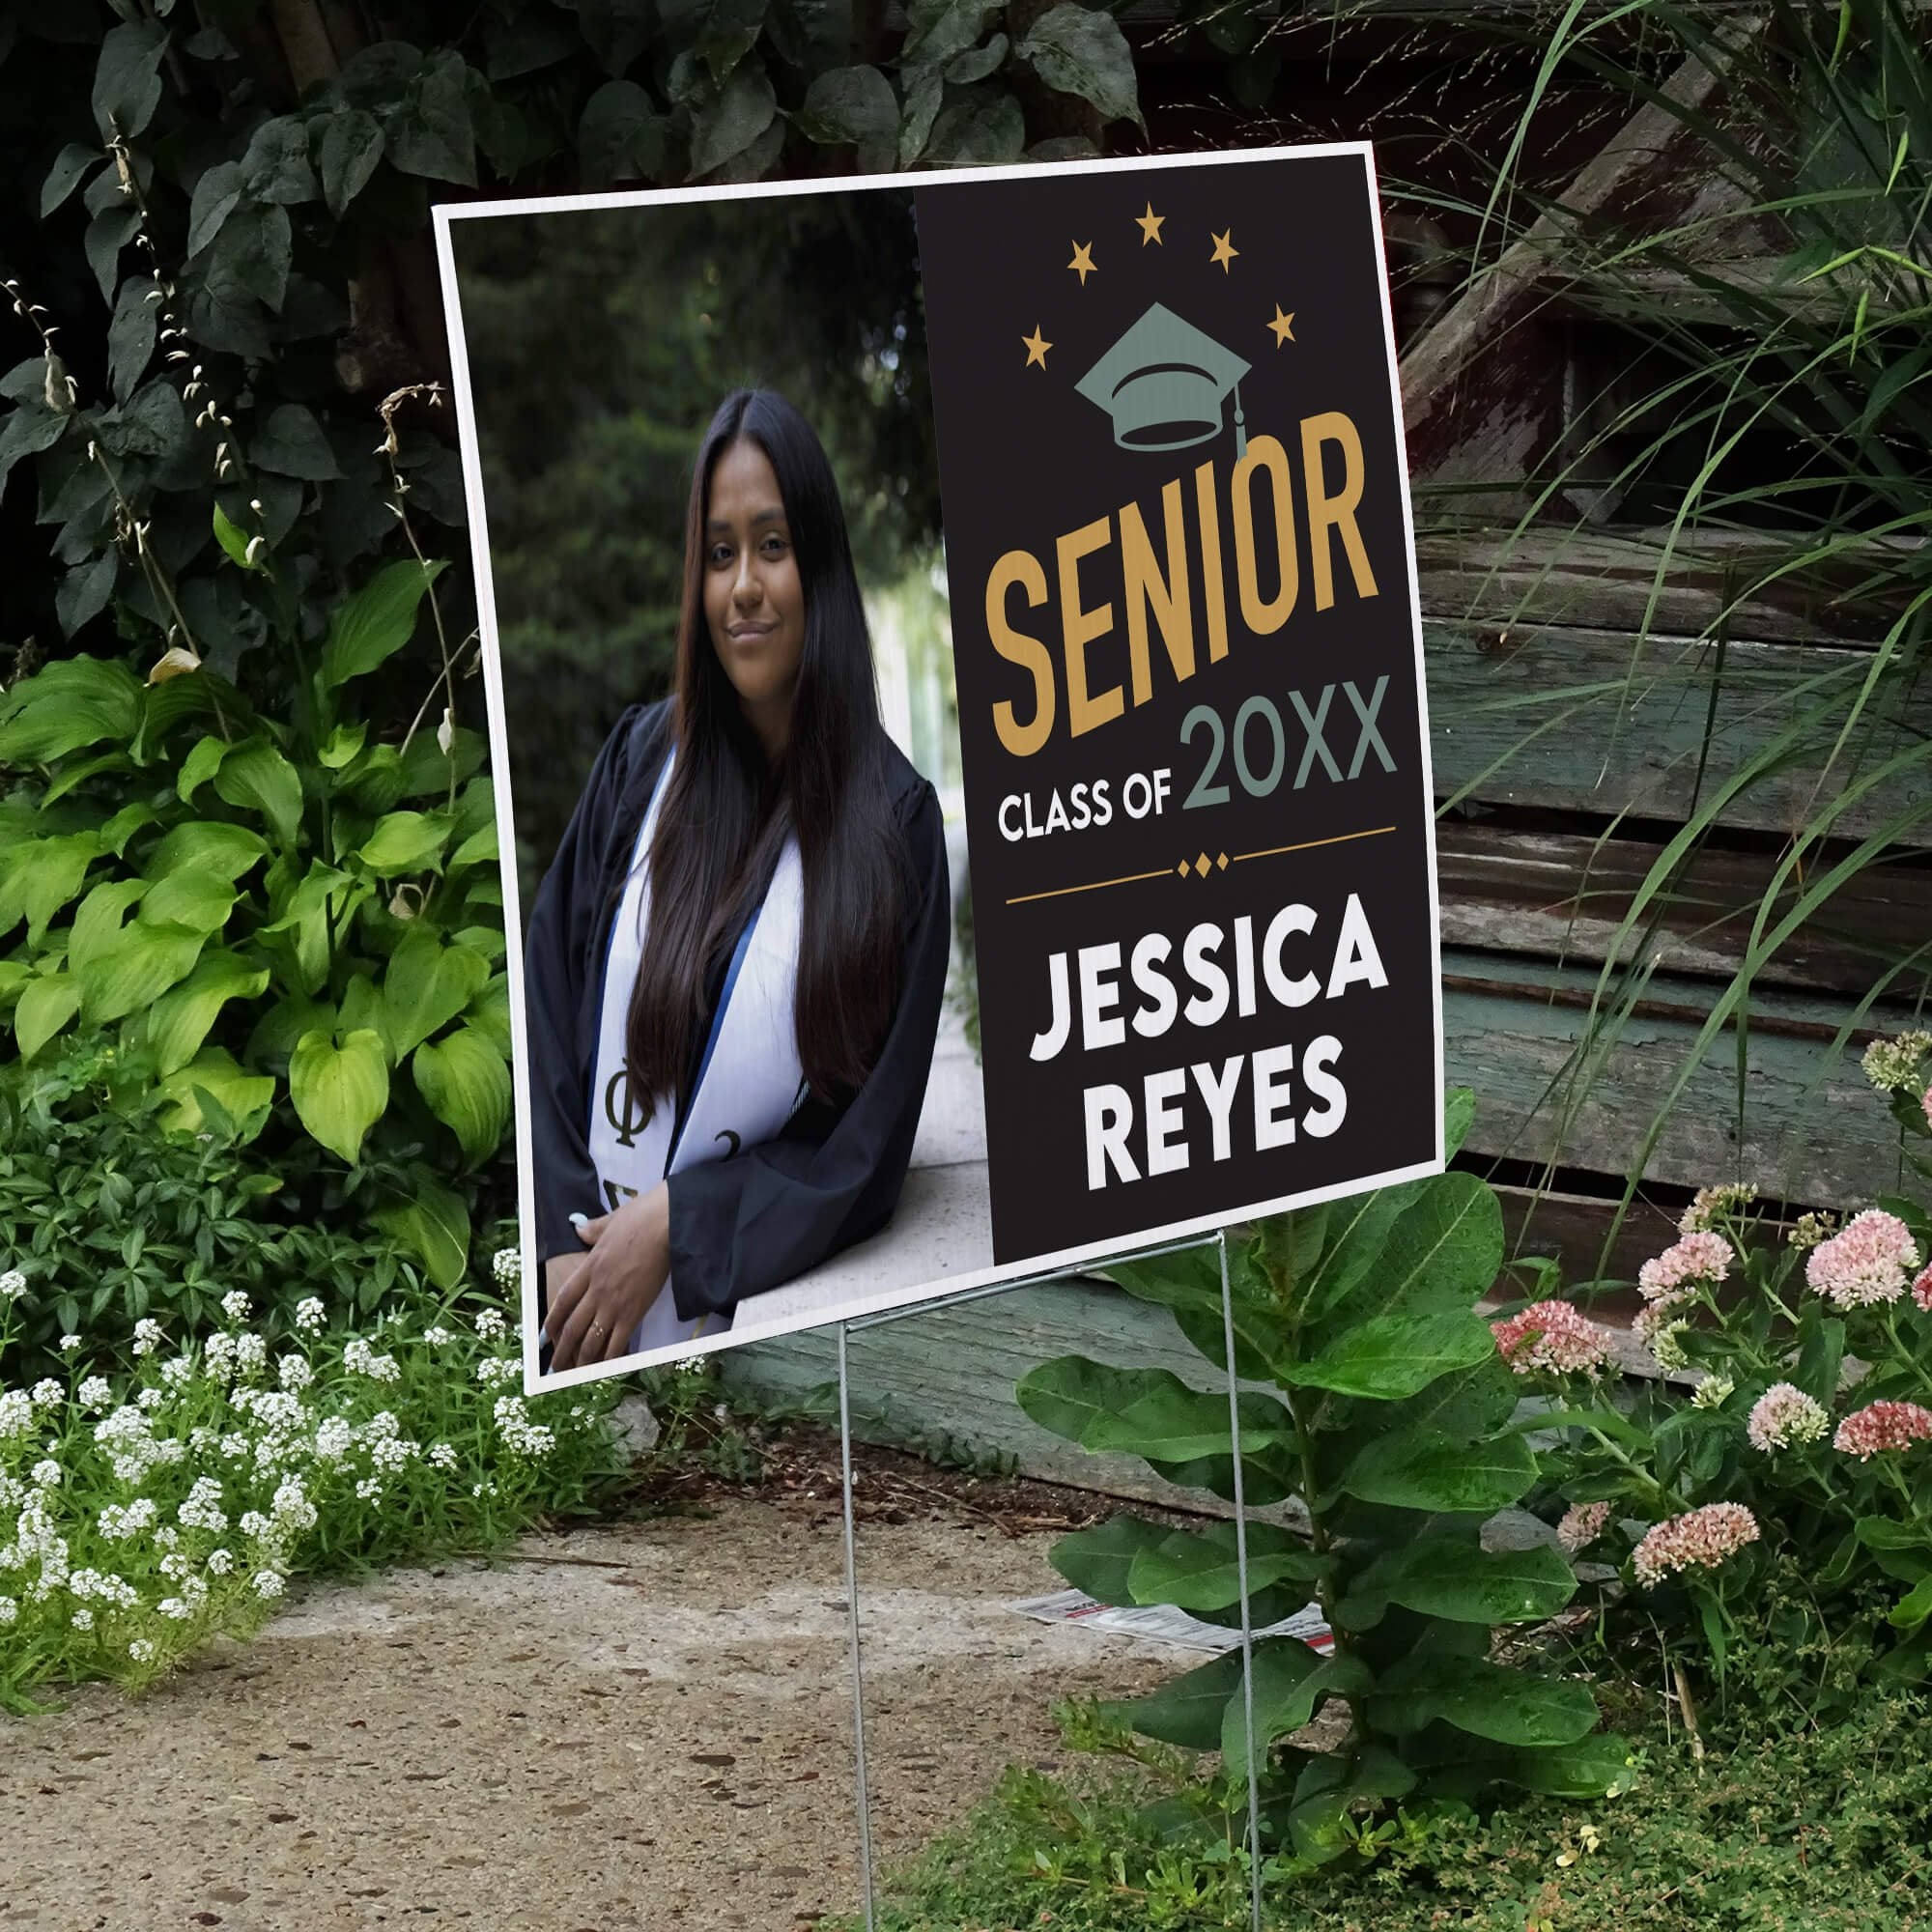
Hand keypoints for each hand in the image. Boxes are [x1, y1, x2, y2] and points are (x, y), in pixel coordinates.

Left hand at [546, 1187, 671, 1370]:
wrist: (665, 1225)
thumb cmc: (640, 1218)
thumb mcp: (609, 1221)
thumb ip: (592, 1229)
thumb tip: (579, 1227)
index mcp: (589, 1268)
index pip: (563, 1300)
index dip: (552, 1321)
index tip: (545, 1336)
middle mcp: (597, 1290)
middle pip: (572, 1327)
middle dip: (562, 1350)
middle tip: (555, 1366)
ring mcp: (615, 1303)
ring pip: (591, 1339)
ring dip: (581, 1360)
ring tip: (575, 1374)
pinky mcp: (635, 1311)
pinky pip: (617, 1342)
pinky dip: (609, 1358)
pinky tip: (605, 1369)